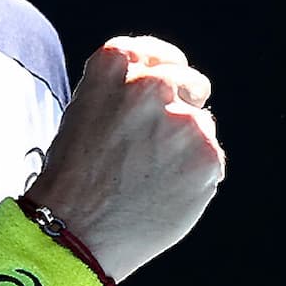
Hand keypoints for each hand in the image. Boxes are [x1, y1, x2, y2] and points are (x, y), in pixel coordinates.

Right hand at [23, 35, 224, 282]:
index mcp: (115, 65)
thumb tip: (169, 87)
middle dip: (180, 107)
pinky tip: (163, 192)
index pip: (158, 53)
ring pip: (201, 125)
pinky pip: (212, 159)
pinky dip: (194, 176)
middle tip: (152, 146)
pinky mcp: (206, 155)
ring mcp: (182, 119)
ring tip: (148, 177)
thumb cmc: (74, 176)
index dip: (162, 74)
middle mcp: (151, 84)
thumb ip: (124, 88)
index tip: (159, 97)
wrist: (75, 232)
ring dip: (185, 147)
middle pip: (190, 83)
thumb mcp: (84, 110)